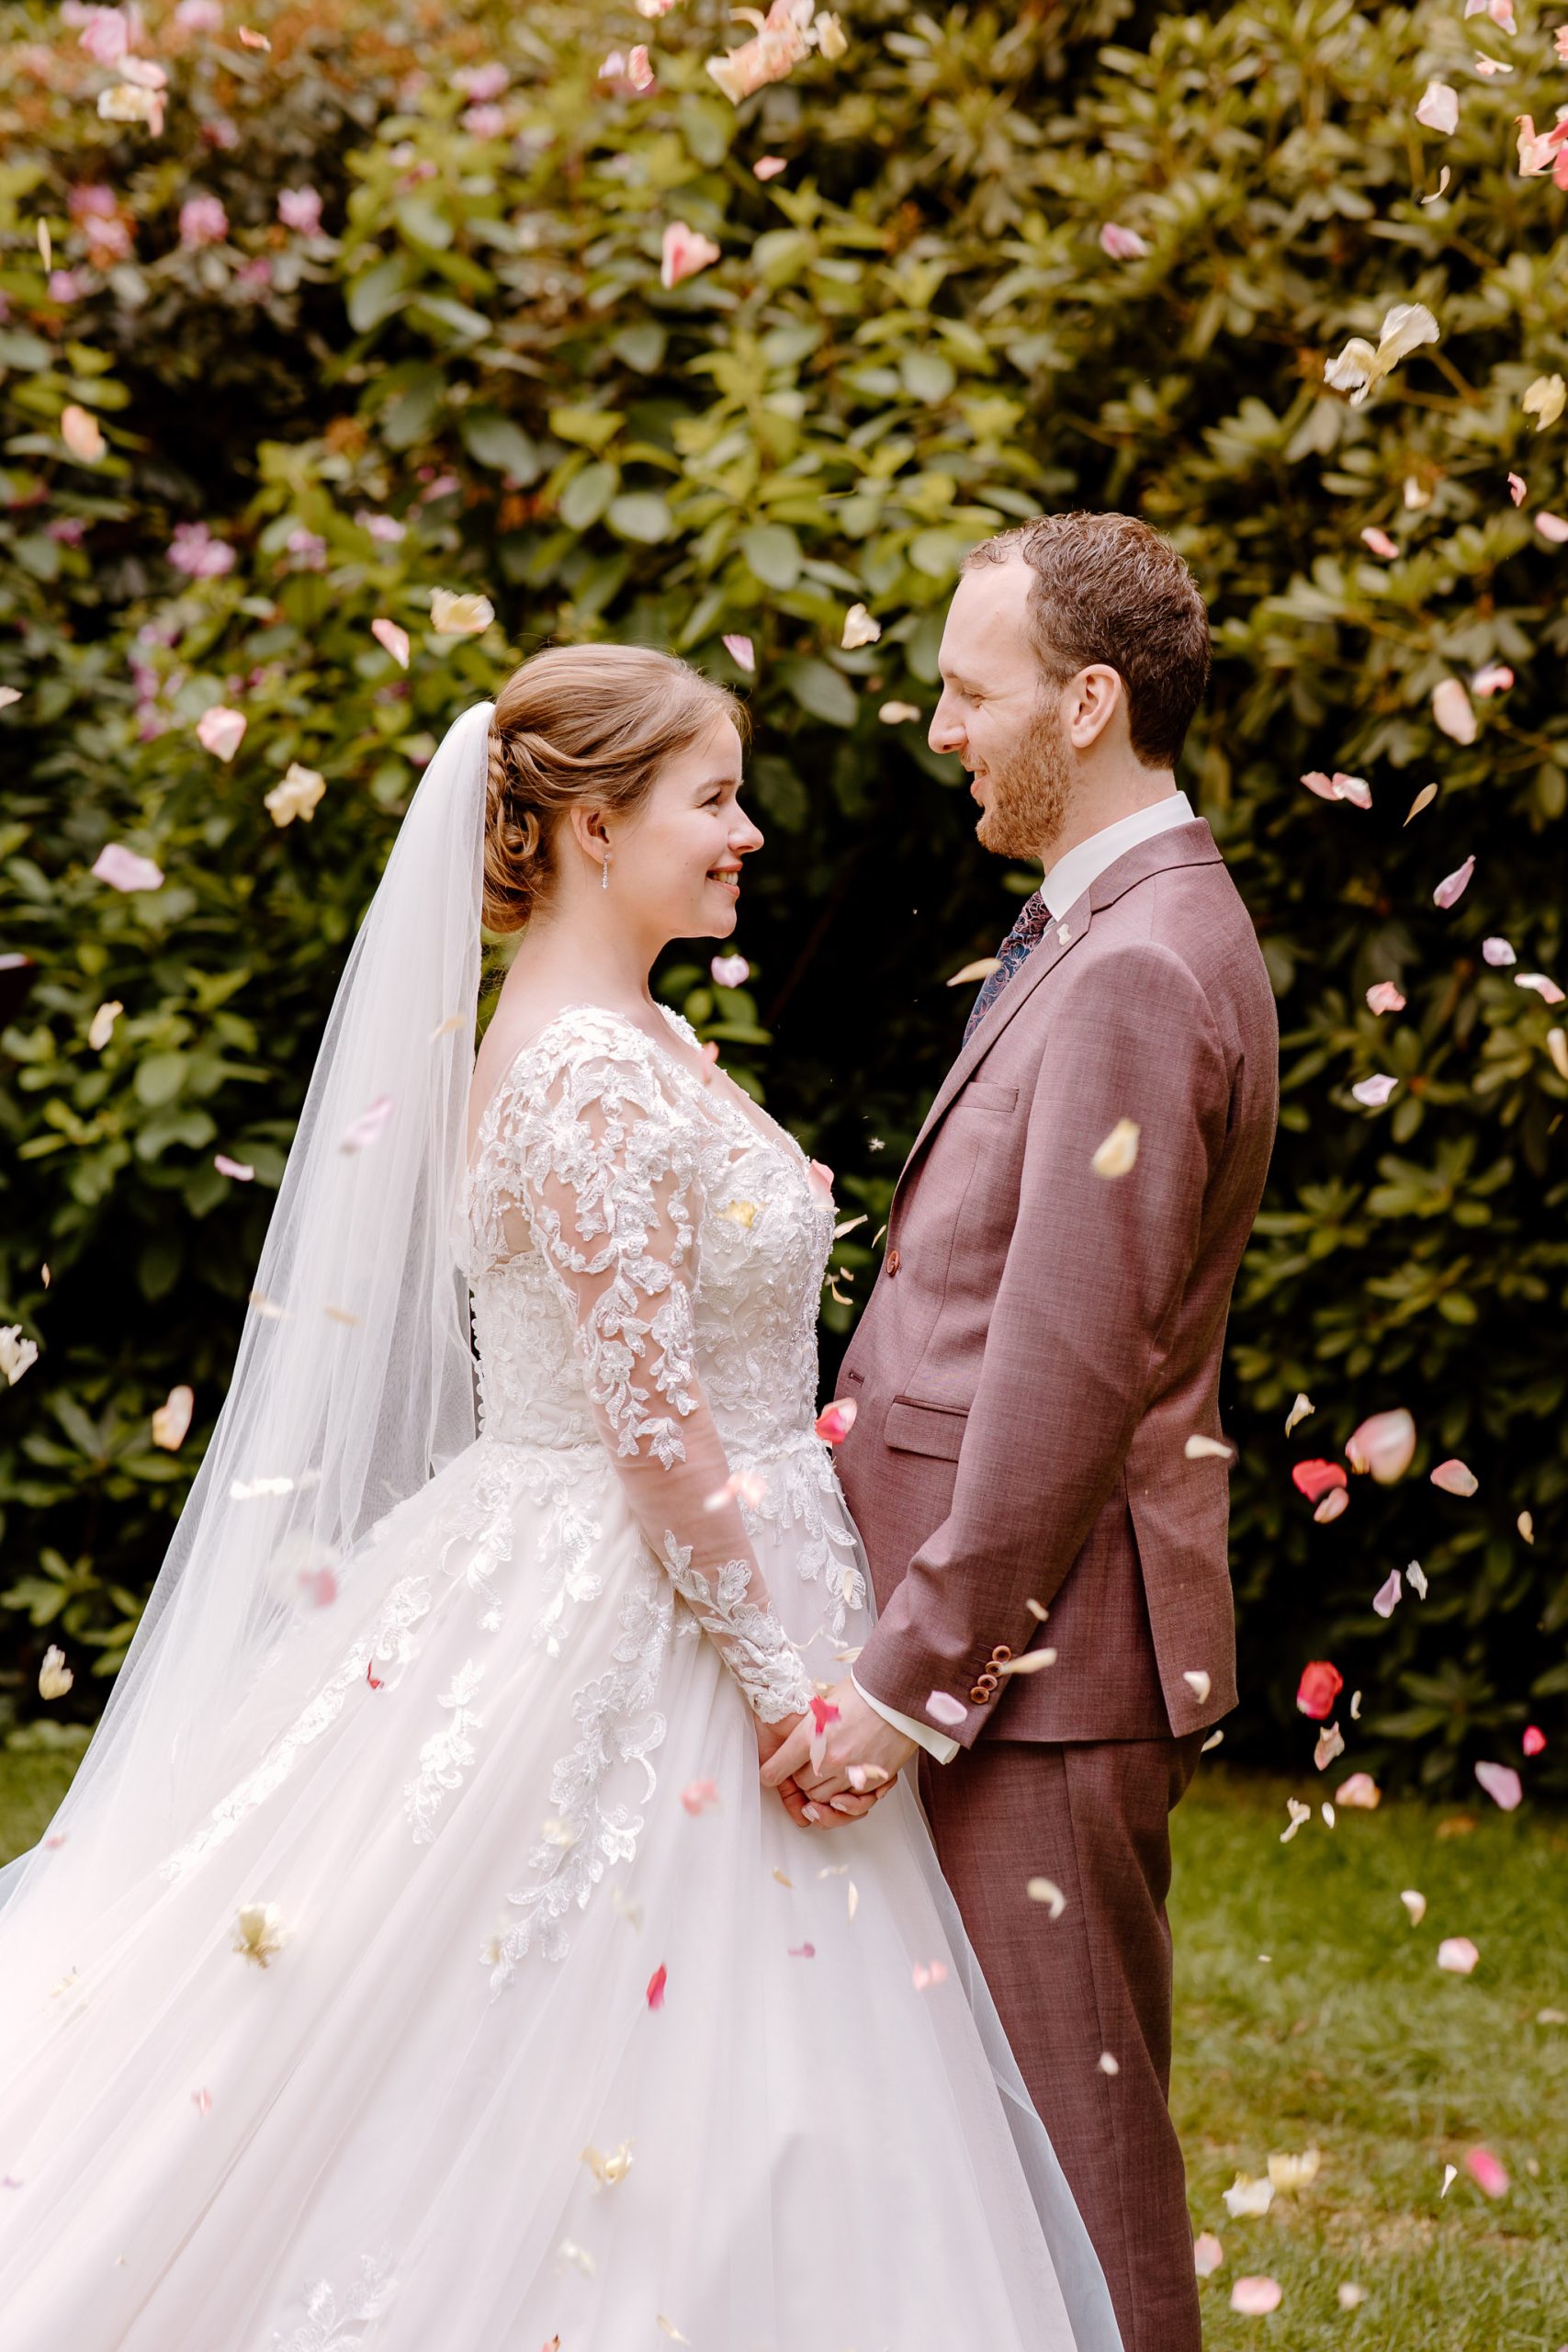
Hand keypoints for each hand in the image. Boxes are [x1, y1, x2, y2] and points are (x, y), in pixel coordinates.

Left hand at [759, 1678, 915, 1820]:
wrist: (899, 1693)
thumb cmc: (865, 1692)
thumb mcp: (825, 1703)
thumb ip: (808, 1727)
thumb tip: (797, 1739)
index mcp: (810, 1737)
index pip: (777, 1769)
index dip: (772, 1773)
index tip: (771, 1774)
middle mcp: (828, 1759)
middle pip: (800, 1785)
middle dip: (800, 1777)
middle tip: (806, 1765)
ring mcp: (850, 1772)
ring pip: (822, 1797)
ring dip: (822, 1787)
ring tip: (828, 1770)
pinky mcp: (871, 1781)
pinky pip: (849, 1801)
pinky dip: (845, 1794)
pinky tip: (845, 1778)